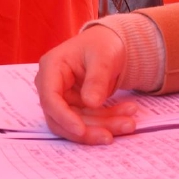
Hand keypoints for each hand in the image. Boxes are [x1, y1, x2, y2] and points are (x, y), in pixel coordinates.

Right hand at [35, 27, 140, 143]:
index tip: (81, 130)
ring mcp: (63, 99)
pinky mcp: (75, 108)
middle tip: (114, 133)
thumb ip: (96, 79)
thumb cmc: (101, 44)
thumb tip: (91, 103)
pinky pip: (89, 122)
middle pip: (62, 118)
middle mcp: (51, 86)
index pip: (50, 98)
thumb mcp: (103, 57)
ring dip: (102, 127)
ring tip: (129, 123)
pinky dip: (108, 122)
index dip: (63, 117)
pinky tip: (127, 116)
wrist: (108, 45)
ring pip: (77, 124)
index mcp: (51, 67)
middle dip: (89, 128)